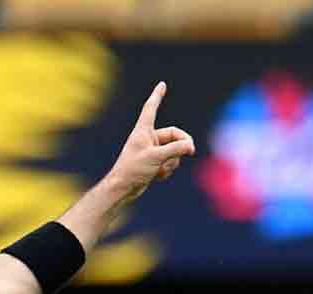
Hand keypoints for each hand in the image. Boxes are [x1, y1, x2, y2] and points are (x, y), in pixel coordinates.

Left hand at [107, 82, 195, 203]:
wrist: (122, 189)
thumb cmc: (133, 170)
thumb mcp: (156, 157)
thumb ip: (176, 149)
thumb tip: (191, 146)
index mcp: (143, 131)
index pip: (151, 108)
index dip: (157, 96)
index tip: (162, 84)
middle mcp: (148, 138)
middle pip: (175, 136)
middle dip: (182, 146)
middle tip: (190, 152)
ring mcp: (152, 151)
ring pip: (174, 152)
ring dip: (172, 162)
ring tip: (159, 170)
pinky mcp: (154, 163)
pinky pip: (170, 162)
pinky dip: (167, 170)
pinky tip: (156, 177)